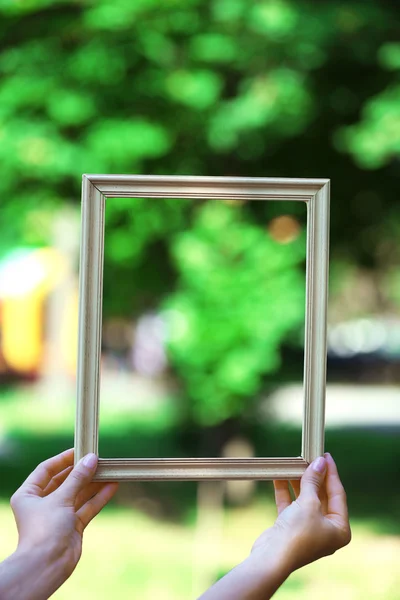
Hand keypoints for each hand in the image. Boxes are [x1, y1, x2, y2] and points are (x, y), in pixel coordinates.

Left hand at [10, 449, 117, 581]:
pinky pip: (87, 506)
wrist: (48, 566)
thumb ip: (78, 478)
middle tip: (98, 459)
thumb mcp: (61, 498)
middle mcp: (42, 503)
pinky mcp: (72, 525)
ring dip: (93, 483)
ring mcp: (58, 515)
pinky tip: (113, 486)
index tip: (81, 449)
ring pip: (78, 493)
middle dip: (82, 471)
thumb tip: (92, 458)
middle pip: (65, 481)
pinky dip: (99, 497)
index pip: (47, 470)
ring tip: (110, 470)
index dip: (63, 459)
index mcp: (29, 495)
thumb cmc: (45, 529)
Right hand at [252, 452, 350, 571]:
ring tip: (295, 463)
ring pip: (305, 499)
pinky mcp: (290, 528)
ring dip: (298, 482)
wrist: (272, 558)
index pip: (338, 494)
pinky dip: (285, 491)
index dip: (331, 473)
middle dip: (314, 476)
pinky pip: (291, 505)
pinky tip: (279, 476)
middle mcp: (326, 530)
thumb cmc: (297, 534)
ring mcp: (307, 529)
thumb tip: (320, 462)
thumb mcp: (309, 503)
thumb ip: (313, 481)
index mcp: (340, 529)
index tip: (325, 456)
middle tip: (310, 457)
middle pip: (322, 496)